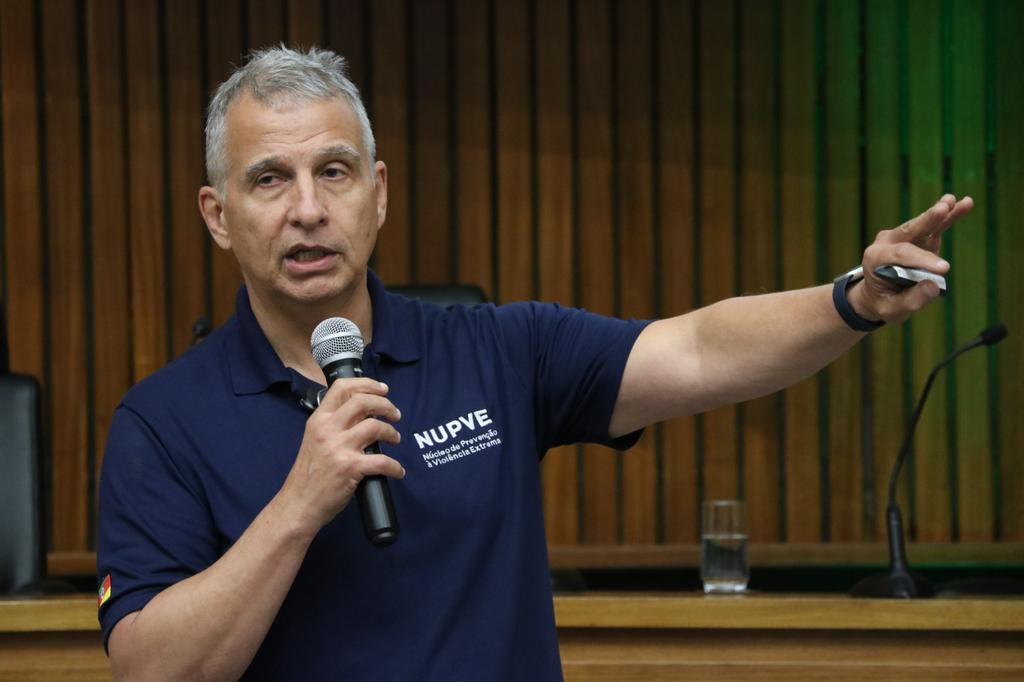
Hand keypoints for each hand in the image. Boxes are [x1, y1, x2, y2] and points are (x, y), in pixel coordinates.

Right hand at [279, 378, 403, 532]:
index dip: (367, 384)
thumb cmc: (308, 475)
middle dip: (386, 405)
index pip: (342, 387)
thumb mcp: (314, 440)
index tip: (383, 390)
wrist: (298, 503)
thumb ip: (333, 425)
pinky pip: (383, 461)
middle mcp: (328, 429)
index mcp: (319, 419)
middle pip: (363, 402)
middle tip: (395, 414)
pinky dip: (395, 467)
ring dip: (392, 432)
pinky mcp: (350, 468)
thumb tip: (362, 414)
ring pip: (376, 427)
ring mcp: (339, 448)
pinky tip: (397, 471)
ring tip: (394, 439)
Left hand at [850, 193, 972, 322]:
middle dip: (928, 220)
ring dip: (940, 213)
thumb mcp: (892, 309)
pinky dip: (949, 216)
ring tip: (954, 201)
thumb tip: (933, 286)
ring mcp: (901, 237)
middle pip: (909, 230)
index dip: (923, 260)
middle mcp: (887, 242)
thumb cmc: (883, 302)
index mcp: (875, 258)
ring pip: (922, 224)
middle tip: (943, 209)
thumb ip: (912, 300)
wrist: (876, 295)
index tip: (944, 269)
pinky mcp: (918, 237)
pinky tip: (964, 203)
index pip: (900, 254)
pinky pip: (934, 226)